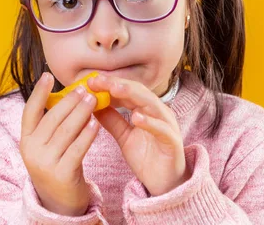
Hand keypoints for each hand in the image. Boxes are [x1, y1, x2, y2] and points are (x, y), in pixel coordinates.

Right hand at [20, 72, 100, 215]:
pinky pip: (78, 149)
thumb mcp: (47, 145)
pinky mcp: (62, 174)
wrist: (59, 203)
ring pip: (66, 131)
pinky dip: (87, 134)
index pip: (30, 112)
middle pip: (52, 118)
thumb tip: (70, 94)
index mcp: (26, 140)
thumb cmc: (57, 165)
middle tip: (84, 89)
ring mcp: (46, 163)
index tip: (48, 75)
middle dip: (69, 101)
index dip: (38, 93)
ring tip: (93, 100)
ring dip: (81, 112)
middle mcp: (32, 151)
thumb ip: (53, 124)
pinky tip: (96, 123)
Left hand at [88, 75, 191, 196]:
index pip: (127, 91)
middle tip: (99, 80)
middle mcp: (158, 112)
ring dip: (133, 95)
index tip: (90, 80)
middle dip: (117, 84)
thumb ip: (112, 120)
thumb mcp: (124, 136)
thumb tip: (93, 104)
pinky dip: (150, 122)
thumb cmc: (146, 157)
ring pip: (151, 104)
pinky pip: (162, 128)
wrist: (164, 183)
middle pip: (138, 92)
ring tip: (115, 89)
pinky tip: (136, 118)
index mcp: (146, 109)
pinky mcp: (172, 140)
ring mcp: (167, 124)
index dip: (109, 84)